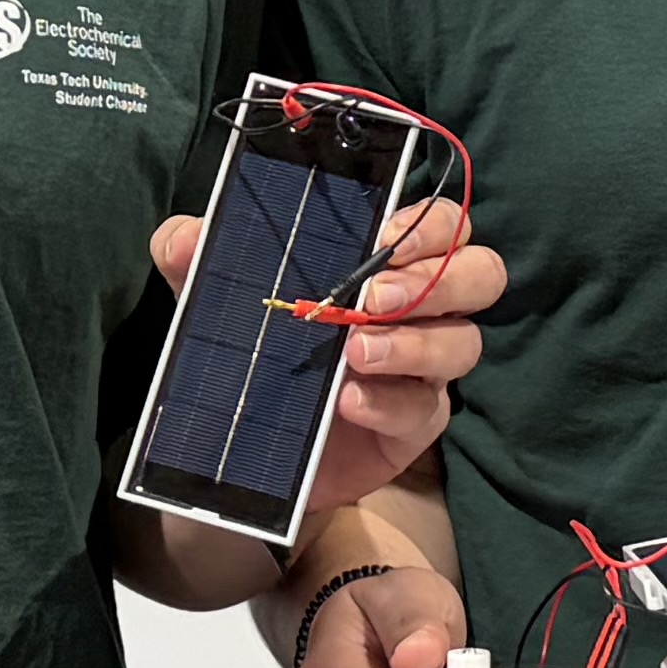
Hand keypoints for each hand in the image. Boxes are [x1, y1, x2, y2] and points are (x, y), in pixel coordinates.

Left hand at [147, 195, 507, 523]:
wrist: (244, 444)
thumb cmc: (251, 348)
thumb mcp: (212, 299)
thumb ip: (195, 259)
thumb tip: (185, 236)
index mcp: (389, 260)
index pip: (445, 223)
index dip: (428, 224)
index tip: (382, 236)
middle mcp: (423, 307)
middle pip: (481, 273)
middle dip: (436, 279)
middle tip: (372, 296)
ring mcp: (425, 368)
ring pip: (465, 342)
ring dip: (414, 342)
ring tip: (354, 352)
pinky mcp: (415, 424)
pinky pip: (426, 408)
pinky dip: (387, 400)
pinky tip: (347, 401)